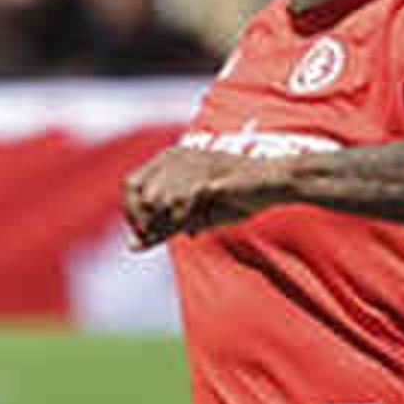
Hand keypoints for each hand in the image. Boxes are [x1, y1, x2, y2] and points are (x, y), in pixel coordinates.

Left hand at [122, 144, 291, 246]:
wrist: (274, 183)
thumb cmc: (234, 198)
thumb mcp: (193, 216)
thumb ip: (162, 228)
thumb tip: (130, 247)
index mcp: (169, 158)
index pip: (129, 184)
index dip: (131, 212)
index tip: (142, 234)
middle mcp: (177, 156)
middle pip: (141, 194)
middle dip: (146, 221)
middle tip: (160, 236)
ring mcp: (193, 164)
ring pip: (159, 200)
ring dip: (167, 222)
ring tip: (185, 228)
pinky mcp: (210, 176)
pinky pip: (185, 203)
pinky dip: (185, 218)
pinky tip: (195, 226)